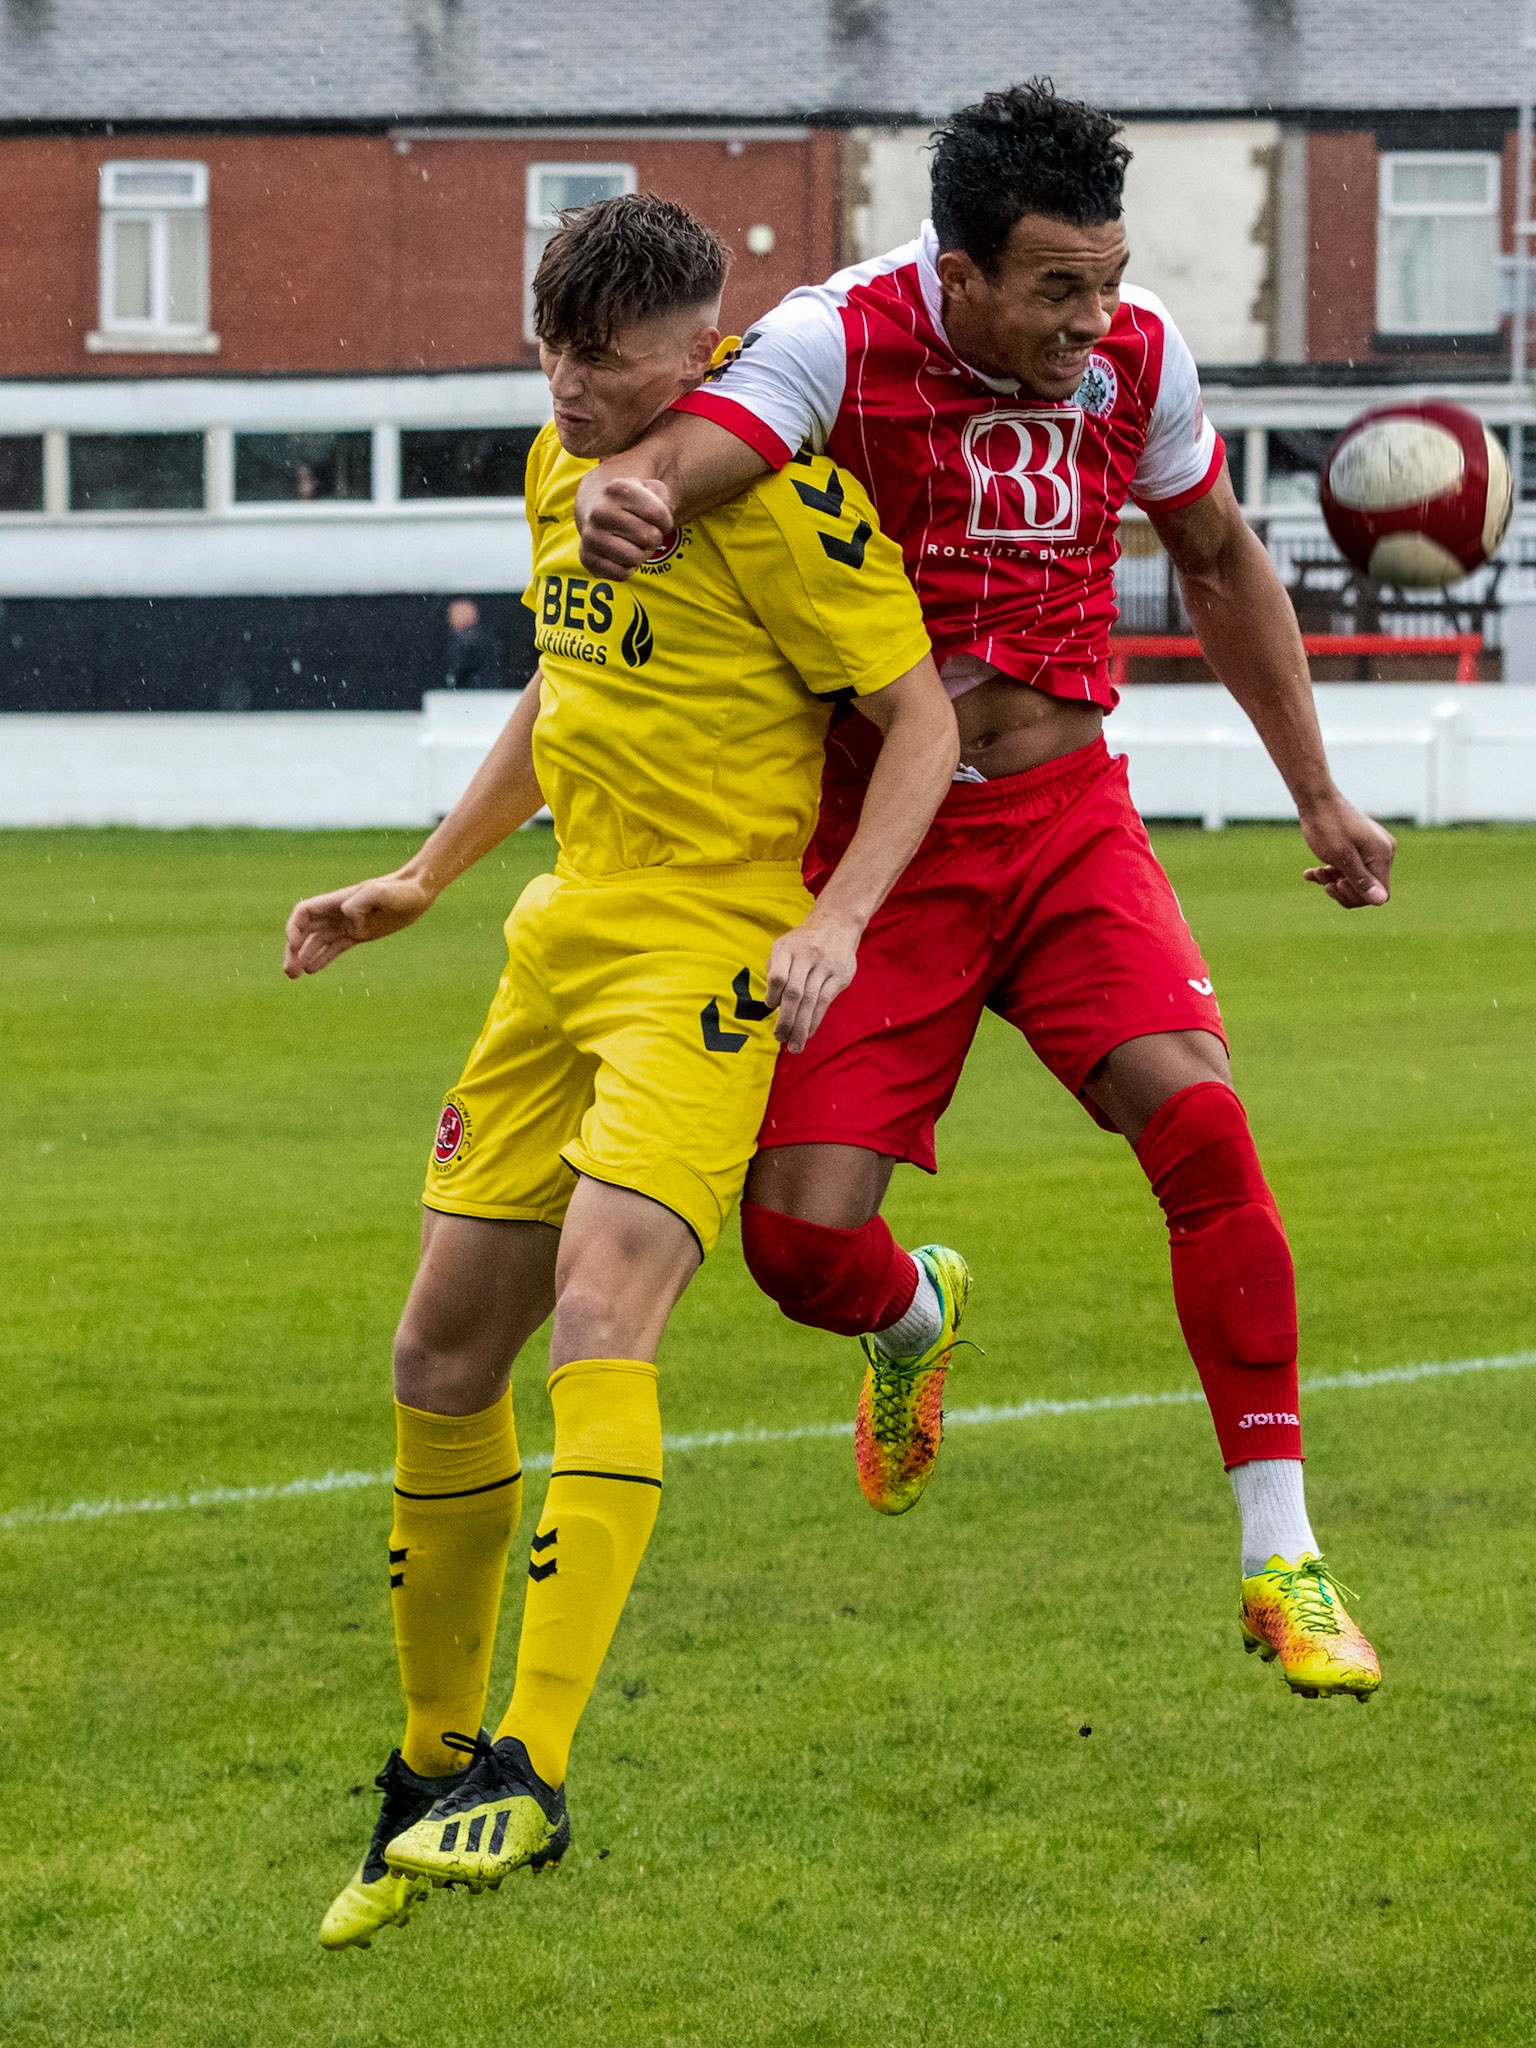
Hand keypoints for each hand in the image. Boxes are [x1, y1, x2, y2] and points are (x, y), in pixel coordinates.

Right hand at [283, 871, 436, 977]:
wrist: (417, 893)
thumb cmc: (400, 890)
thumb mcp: (381, 892)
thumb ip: (361, 901)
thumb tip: (347, 915)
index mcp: (337, 902)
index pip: (304, 913)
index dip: (294, 928)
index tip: (294, 945)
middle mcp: (337, 913)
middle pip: (305, 931)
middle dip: (293, 950)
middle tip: (289, 971)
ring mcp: (347, 924)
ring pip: (317, 942)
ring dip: (303, 957)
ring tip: (293, 975)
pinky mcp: (358, 935)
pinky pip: (334, 948)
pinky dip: (322, 959)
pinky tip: (311, 970)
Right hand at [575, 473, 675, 579]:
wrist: (596, 514)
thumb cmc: (631, 506)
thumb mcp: (649, 490)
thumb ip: (661, 494)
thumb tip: (658, 515)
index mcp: (617, 489)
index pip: (658, 514)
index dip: (665, 522)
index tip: (657, 520)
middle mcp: (600, 511)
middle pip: (650, 537)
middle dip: (654, 539)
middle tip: (645, 535)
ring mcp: (591, 536)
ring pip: (635, 558)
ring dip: (640, 555)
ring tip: (633, 545)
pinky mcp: (587, 558)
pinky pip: (621, 574)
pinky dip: (627, 569)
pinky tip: (621, 557)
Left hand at [765, 907, 861, 1053]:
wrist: (836, 923)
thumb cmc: (803, 942)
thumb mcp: (784, 946)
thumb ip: (775, 971)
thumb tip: (772, 1005)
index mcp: (787, 948)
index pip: (777, 976)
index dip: (772, 996)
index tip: (770, 1007)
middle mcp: (806, 956)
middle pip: (794, 993)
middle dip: (786, 1020)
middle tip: (780, 1038)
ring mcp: (825, 965)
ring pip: (811, 1001)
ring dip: (801, 1026)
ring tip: (794, 1045)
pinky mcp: (840, 975)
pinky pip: (825, 1001)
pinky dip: (815, 1020)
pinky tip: (808, 1032)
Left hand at [1299, 793, 1394, 908]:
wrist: (1316, 799)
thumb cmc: (1327, 826)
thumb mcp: (1342, 857)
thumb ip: (1362, 880)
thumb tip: (1381, 901)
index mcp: (1383, 855)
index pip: (1379, 894)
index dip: (1357, 897)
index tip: (1336, 884)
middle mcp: (1382, 852)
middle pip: (1367, 889)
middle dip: (1343, 889)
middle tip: (1323, 880)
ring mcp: (1371, 849)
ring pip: (1355, 880)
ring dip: (1333, 881)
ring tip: (1316, 873)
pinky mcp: (1359, 847)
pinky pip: (1348, 868)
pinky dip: (1331, 872)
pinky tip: (1311, 873)